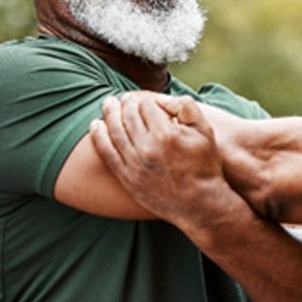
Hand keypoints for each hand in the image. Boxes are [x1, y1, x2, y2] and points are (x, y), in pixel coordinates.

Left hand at [89, 92, 231, 229]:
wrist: (199, 203)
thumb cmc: (204, 166)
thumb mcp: (205, 132)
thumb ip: (187, 108)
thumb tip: (163, 100)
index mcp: (166, 134)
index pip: (147, 105)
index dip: (147, 100)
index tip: (149, 102)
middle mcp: (147, 148)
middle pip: (128, 115)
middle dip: (125, 103)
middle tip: (124, 98)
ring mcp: (135, 164)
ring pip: (115, 130)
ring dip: (109, 113)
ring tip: (108, 103)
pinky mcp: (127, 177)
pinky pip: (106, 152)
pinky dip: (98, 136)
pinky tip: (95, 125)